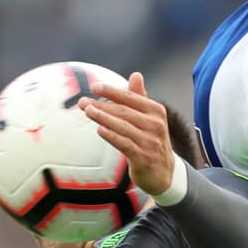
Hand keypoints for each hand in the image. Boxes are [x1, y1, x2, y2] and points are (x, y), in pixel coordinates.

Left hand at [82, 71, 176, 195]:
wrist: (164, 173)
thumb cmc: (151, 141)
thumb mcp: (149, 118)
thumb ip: (140, 97)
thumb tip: (136, 75)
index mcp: (156, 111)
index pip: (131, 97)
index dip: (112, 91)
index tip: (94, 86)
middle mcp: (155, 125)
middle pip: (124, 111)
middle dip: (102, 105)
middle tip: (83, 102)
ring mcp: (150, 142)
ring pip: (123, 126)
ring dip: (103, 118)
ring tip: (88, 111)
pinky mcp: (143, 157)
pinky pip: (125, 144)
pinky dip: (112, 136)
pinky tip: (100, 130)